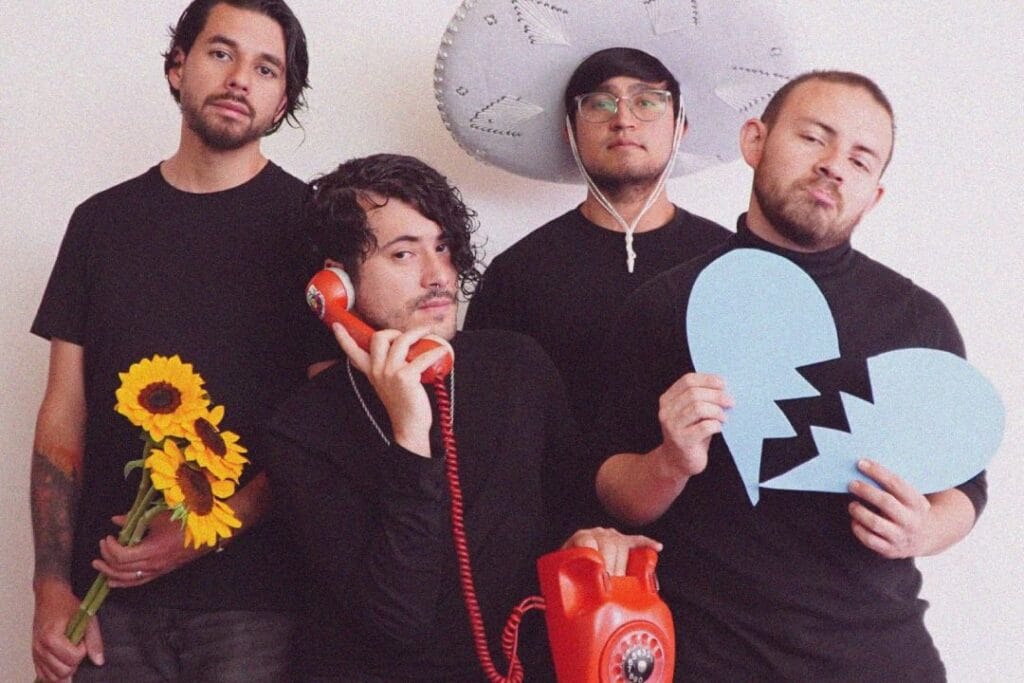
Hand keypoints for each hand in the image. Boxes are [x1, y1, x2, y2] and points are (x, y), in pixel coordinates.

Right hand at [32, 577, 102, 681]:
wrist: (50, 597)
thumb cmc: (67, 605)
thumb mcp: (87, 618)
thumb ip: (94, 640)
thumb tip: (99, 661)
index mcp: (51, 637)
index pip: (72, 658)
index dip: (83, 649)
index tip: (82, 638)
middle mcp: (40, 648)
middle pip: (62, 671)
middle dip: (75, 662)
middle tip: (77, 647)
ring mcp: (35, 653)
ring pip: (53, 677)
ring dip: (66, 670)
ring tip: (70, 654)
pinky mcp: (34, 656)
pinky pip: (43, 675)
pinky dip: (54, 675)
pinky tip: (63, 665)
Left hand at [92, 511, 206, 586]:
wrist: (205, 537)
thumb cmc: (183, 524)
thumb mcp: (158, 517)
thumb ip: (134, 519)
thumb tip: (115, 520)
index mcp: (152, 550)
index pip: (122, 556)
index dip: (110, 548)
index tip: (108, 537)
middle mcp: (152, 565)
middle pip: (121, 568)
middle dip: (106, 558)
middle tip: (101, 546)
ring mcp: (156, 571)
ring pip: (127, 579)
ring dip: (110, 573)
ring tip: (99, 565)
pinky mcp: (159, 573)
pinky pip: (137, 582)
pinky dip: (122, 583)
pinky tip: (112, 581)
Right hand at [333, 323, 448, 457]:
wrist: (409, 426)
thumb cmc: (404, 405)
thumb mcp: (389, 385)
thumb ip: (388, 369)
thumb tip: (403, 351)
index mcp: (371, 372)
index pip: (353, 352)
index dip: (343, 338)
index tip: (336, 325)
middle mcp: (377, 370)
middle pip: (379, 338)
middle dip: (394, 331)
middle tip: (407, 335)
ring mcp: (390, 373)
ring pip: (401, 341)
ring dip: (417, 333)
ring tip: (428, 332)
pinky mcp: (405, 376)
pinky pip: (422, 357)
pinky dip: (435, 352)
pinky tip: (442, 351)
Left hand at [562, 527, 662, 575]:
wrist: (568, 560)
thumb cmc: (567, 572)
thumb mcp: (563, 574)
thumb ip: (565, 584)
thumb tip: (563, 608)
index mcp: (580, 538)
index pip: (590, 543)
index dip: (597, 561)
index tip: (602, 578)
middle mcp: (596, 533)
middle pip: (610, 544)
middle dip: (613, 566)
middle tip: (614, 585)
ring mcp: (611, 535)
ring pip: (623, 544)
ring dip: (625, 564)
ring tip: (623, 582)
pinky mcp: (623, 539)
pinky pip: (636, 540)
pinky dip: (647, 543)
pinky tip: (657, 548)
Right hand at [657, 372, 731, 477]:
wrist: (676, 462)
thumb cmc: (689, 434)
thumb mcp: (689, 413)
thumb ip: (700, 399)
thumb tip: (723, 389)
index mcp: (667, 400)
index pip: (687, 381)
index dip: (707, 380)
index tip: (723, 384)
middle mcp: (666, 411)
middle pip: (694, 393)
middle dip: (716, 395)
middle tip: (730, 401)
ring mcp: (672, 426)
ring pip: (698, 408)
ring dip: (716, 411)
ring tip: (723, 417)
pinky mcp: (682, 441)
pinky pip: (704, 427)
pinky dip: (715, 425)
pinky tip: (718, 428)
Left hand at [848, 459, 931, 558]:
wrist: (928, 537)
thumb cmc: (910, 508)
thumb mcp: (910, 496)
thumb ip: (893, 485)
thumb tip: (865, 465)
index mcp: (917, 503)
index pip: (896, 483)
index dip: (877, 472)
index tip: (861, 463)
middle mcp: (911, 520)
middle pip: (885, 502)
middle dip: (866, 490)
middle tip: (851, 484)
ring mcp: (901, 537)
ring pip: (875, 523)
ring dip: (859, 511)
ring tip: (852, 505)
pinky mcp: (891, 550)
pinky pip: (869, 540)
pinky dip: (858, 529)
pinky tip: (855, 521)